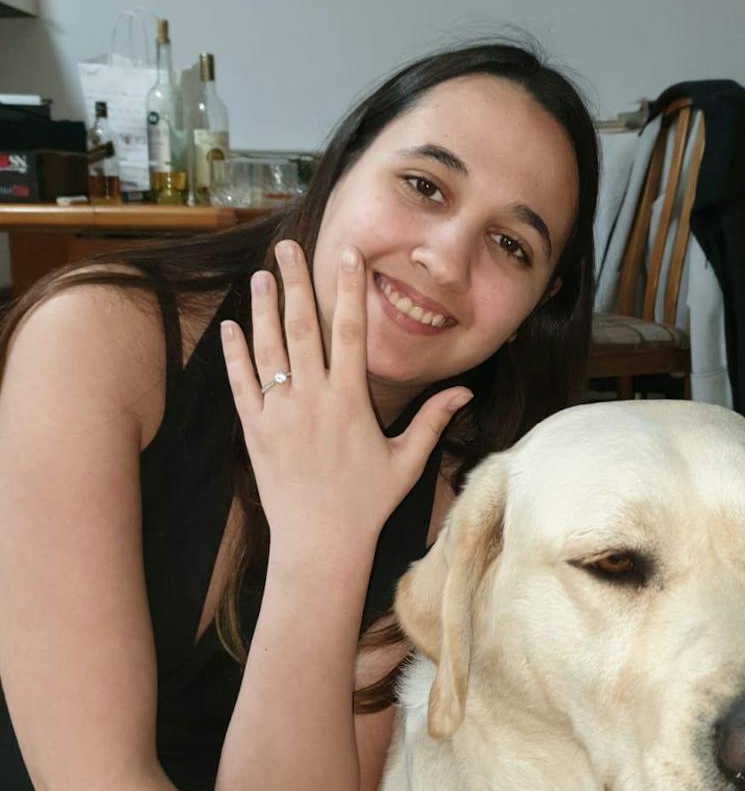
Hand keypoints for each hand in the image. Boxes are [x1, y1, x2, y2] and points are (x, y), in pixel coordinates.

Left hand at [220, 240, 470, 553]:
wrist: (320, 543)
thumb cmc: (367, 503)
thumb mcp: (407, 461)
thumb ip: (433, 421)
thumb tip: (466, 391)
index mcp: (350, 402)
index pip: (350, 333)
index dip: (348, 290)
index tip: (347, 255)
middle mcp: (312, 401)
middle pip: (302, 328)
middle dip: (296, 283)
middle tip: (287, 247)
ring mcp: (280, 415)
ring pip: (268, 350)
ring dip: (263, 309)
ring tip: (261, 275)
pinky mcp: (255, 433)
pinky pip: (241, 385)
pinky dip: (234, 354)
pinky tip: (231, 326)